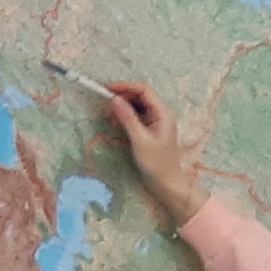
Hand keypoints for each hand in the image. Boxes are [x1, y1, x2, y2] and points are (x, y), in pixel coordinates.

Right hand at [88, 79, 209, 228]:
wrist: (166, 184)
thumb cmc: (156, 163)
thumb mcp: (140, 140)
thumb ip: (127, 118)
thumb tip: (114, 99)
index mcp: (163, 112)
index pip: (143, 90)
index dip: (125, 86)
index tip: (107, 89)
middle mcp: (160, 113)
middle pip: (139, 95)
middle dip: (122, 95)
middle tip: (104, 101)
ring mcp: (155, 121)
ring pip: (137, 105)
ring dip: (122, 105)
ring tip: (108, 112)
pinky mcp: (149, 129)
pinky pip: (136, 115)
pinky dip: (125, 115)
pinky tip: (115, 120)